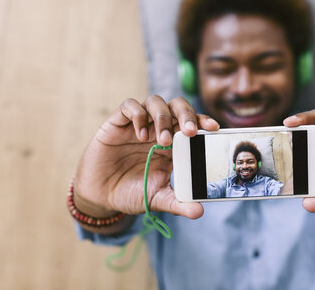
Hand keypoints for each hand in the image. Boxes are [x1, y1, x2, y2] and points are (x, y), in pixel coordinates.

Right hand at [74, 96, 218, 221]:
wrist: (100, 195)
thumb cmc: (131, 192)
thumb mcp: (157, 199)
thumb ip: (178, 203)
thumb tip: (199, 212)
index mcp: (173, 144)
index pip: (192, 123)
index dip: (203, 121)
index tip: (214, 128)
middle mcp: (158, 129)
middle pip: (177, 107)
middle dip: (187, 114)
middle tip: (190, 131)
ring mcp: (139, 124)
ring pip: (156, 102)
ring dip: (163, 117)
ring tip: (163, 140)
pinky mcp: (117, 123)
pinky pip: (130, 106)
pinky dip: (138, 115)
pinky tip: (141, 135)